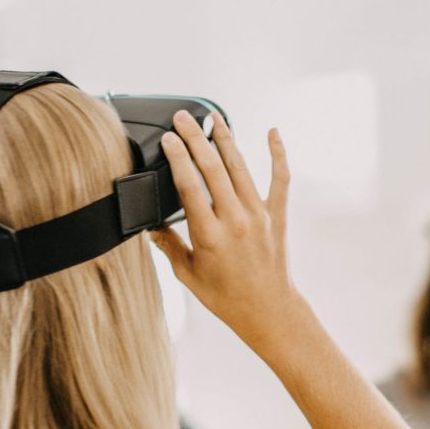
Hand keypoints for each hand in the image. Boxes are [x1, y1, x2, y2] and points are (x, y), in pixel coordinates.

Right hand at [150, 110, 301, 350]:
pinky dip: (278, 154)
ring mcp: (258, 215)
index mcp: (208, 235)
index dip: (177, 157)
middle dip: (195, 138)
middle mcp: (234, 220)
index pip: (189, 186)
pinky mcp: (276, 215)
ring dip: (226, 139)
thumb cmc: (226, 297)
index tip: (167, 138)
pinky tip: (273, 133)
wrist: (267, 310)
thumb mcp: (187, 274)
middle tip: (182, 118)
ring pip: (240, 167)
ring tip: (213, 118)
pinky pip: (280, 179)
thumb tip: (148, 225)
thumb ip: (167, 245)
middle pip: (212, 168)